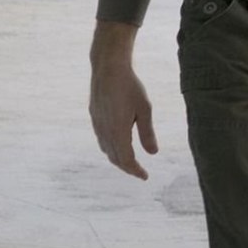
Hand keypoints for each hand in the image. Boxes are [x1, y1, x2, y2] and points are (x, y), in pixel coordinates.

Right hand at [89, 22, 157, 179]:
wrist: (107, 70)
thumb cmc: (130, 87)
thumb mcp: (145, 109)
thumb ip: (147, 133)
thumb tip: (153, 153)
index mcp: (118, 133)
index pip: (126, 160)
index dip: (135, 170)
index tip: (145, 176)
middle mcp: (104, 133)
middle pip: (115, 158)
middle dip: (127, 167)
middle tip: (139, 172)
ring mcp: (97, 126)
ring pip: (106, 150)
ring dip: (118, 159)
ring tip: (130, 162)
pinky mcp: (94, 118)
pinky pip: (102, 140)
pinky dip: (111, 148)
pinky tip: (117, 145)